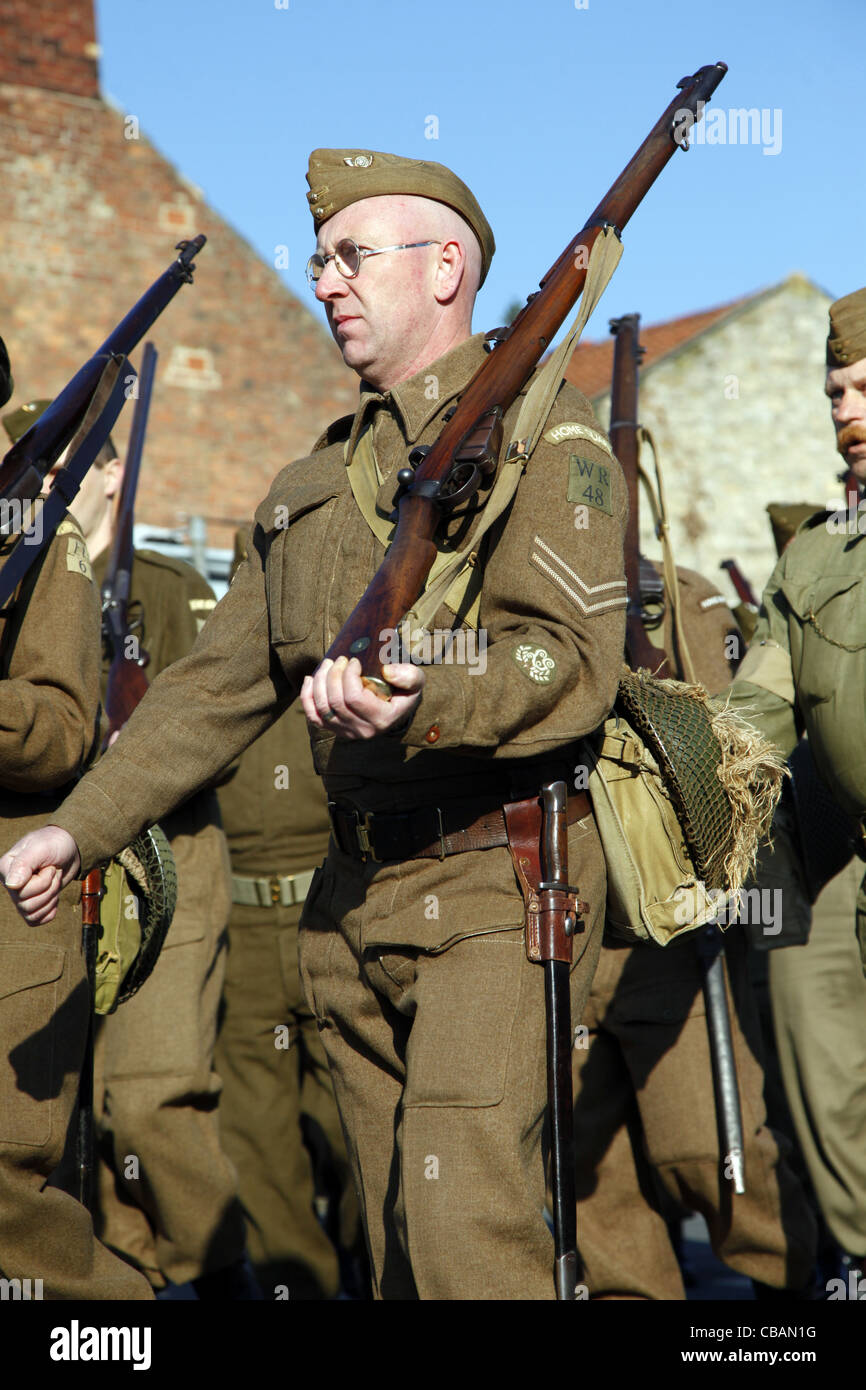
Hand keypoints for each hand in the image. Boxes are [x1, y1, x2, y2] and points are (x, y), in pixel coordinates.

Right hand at [0, 827, 80, 923]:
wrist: (69, 848)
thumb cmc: (54, 843)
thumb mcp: (41, 847)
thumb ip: (24, 864)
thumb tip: (11, 885)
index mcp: (6, 869)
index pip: (20, 891)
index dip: (42, 881)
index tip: (48, 865)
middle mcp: (9, 884)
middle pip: (27, 904)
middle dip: (50, 888)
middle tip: (54, 871)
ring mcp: (19, 896)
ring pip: (32, 913)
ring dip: (51, 897)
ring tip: (54, 880)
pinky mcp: (31, 905)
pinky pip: (36, 920)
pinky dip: (50, 910)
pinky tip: (53, 895)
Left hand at [301, 656, 423, 739]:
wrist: (396, 710)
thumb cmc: (404, 692)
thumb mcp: (415, 682)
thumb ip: (408, 676)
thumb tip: (387, 672)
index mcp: (381, 719)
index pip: (354, 698)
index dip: (348, 676)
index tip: (353, 661)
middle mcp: (362, 730)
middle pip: (335, 701)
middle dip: (333, 675)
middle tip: (339, 659)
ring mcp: (345, 732)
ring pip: (322, 707)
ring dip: (320, 681)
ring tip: (328, 664)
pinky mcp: (334, 729)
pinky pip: (313, 716)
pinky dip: (307, 696)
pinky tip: (311, 679)